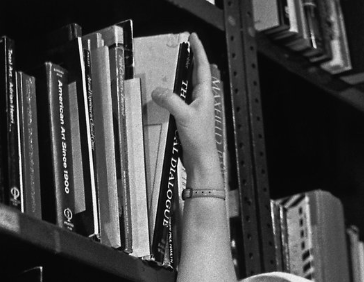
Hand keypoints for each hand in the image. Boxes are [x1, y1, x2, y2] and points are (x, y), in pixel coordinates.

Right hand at [151, 33, 220, 182]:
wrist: (201, 160)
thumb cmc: (200, 140)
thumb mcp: (184, 116)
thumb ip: (171, 101)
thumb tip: (158, 91)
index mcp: (205, 95)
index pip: (202, 66)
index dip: (198, 50)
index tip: (193, 38)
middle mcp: (201, 100)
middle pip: (195, 75)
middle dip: (189, 61)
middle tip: (183, 50)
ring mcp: (195, 110)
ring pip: (186, 88)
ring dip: (180, 79)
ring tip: (172, 70)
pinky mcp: (187, 119)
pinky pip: (179, 102)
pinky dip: (172, 96)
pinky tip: (165, 98)